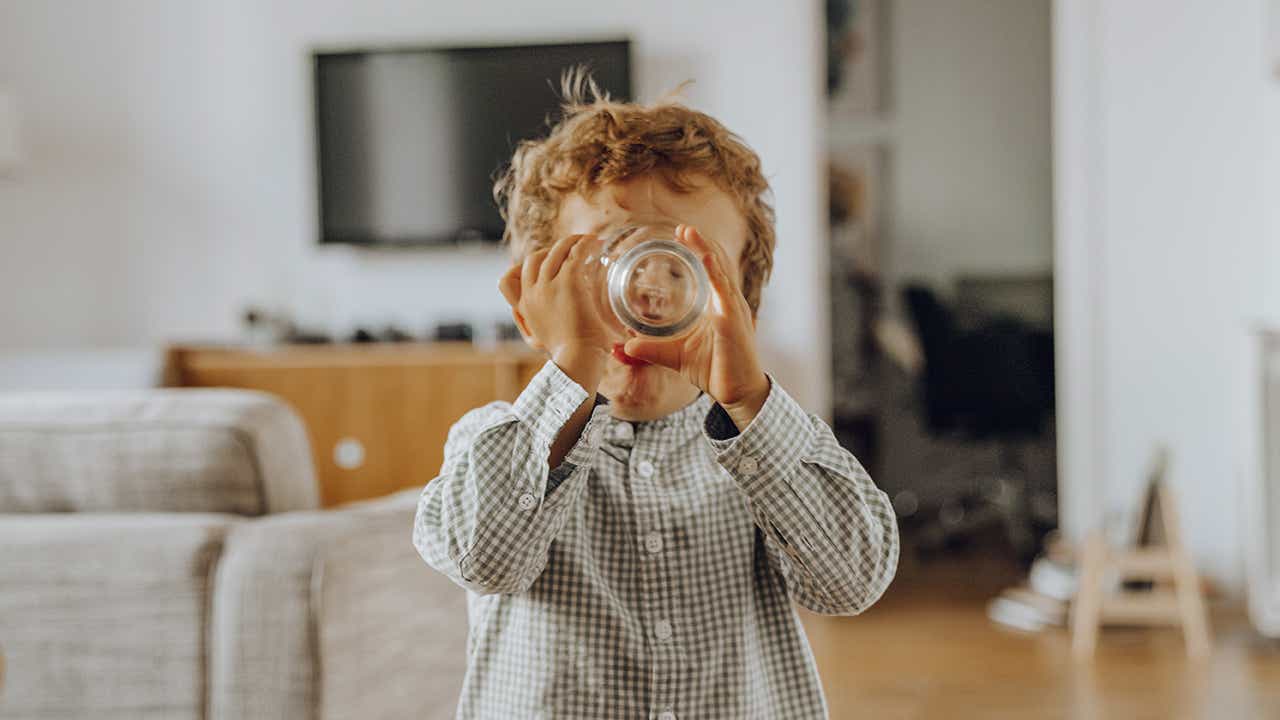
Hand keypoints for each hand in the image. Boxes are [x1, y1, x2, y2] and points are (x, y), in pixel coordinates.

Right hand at [499, 234, 612, 389]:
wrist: (577, 359)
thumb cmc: (566, 354)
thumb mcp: (536, 340)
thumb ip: (529, 323)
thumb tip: (522, 310)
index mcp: (523, 307)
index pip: (508, 277)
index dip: (524, 269)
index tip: (545, 266)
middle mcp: (531, 293)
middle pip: (534, 258)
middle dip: (551, 250)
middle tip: (571, 249)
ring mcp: (548, 286)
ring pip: (556, 251)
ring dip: (571, 241)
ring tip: (587, 240)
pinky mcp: (568, 282)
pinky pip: (575, 254)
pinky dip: (585, 244)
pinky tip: (595, 242)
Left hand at [622, 225, 770, 428]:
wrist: (737, 392)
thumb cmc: (714, 371)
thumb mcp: (675, 357)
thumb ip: (651, 349)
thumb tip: (624, 345)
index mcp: (717, 306)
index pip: (709, 271)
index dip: (697, 251)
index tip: (680, 236)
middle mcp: (727, 303)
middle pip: (715, 264)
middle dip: (700, 243)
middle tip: (681, 227)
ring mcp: (732, 310)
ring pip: (719, 270)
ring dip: (705, 249)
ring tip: (690, 232)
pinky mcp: (732, 320)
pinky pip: (724, 291)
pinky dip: (715, 272)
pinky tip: (705, 257)